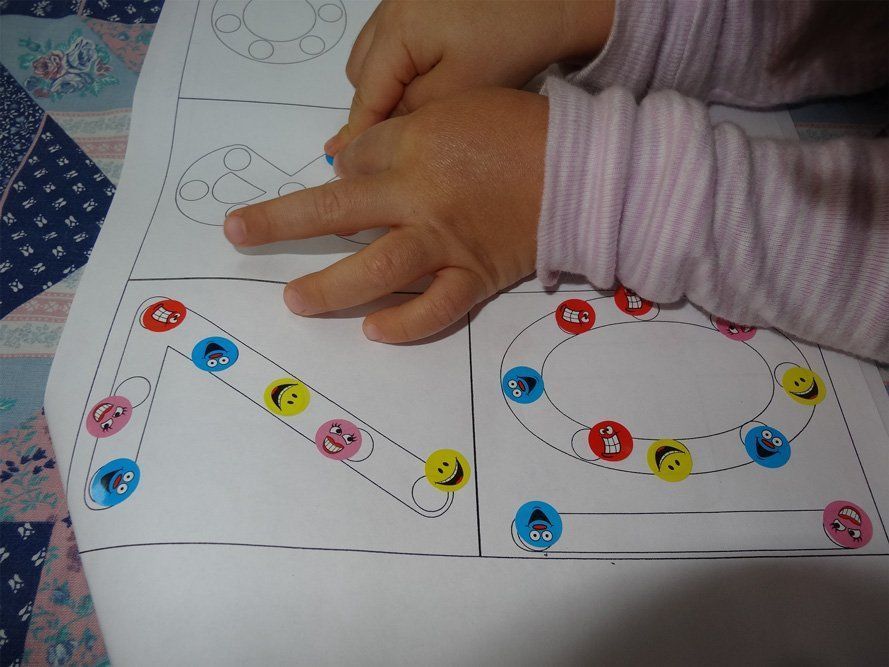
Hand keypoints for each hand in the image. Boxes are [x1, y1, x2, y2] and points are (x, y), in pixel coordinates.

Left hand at [224, 88, 547, 342]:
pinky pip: (433, 311)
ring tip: (295, 300)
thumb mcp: (459, 109)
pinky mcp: (473, 277)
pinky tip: (374, 332)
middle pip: (334, 213)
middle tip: (238, 235)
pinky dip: (404, 326)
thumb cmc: (522, 129)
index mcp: (414, 149)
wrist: (583, 170)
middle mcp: (418, 199)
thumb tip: (354, 165)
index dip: (337, 174)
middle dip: (279, 223)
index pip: (351, 164)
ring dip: (328, 288)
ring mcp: (444, 244)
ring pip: (374, 272)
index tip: (336, 183)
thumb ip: (404, 135)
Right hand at [325, 0, 612, 154]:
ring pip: (378, 58)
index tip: (342, 165)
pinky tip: (433, 82)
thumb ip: (414, 114)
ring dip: (389, 87)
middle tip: (396, 145)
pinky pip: (397, 41)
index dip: (356, 136)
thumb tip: (382, 136)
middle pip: (364, 75)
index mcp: (396, 32)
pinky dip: (404, 66)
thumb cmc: (514, 36)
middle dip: (375, 108)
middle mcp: (391, 10)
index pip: (366, 97)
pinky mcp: (424, 2)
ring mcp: (405, 2)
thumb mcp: (462, 87)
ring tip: (418, 115)